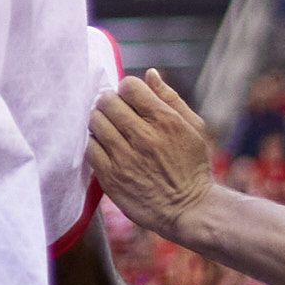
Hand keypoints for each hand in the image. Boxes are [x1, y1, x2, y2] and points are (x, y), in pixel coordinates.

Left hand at [87, 72, 216, 240]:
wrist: (190, 210)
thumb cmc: (193, 166)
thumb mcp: (193, 128)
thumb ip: (170, 99)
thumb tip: (149, 74)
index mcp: (166, 121)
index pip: (129, 86)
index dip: (127, 89)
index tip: (131, 99)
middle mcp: (144, 137)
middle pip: (107, 101)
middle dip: (109, 102)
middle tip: (115, 111)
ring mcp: (125, 158)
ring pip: (95, 122)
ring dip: (99, 120)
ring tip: (109, 127)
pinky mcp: (112, 177)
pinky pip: (90, 148)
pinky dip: (95, 143)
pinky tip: (106, 146)